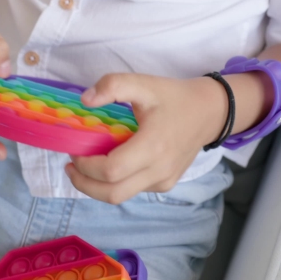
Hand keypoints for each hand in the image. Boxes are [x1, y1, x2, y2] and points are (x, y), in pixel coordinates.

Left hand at [66, 73, 228, 203]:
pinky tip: (109, 165)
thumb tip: (86, 100)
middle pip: (112, 194)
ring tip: (86, 166)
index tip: (74, 151)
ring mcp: (163, 181)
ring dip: (97, 186)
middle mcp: (159, 170)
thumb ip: (113, 85)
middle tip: (71, 167)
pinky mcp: (165, 184)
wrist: (208, 112)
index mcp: (152, 146)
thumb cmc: (174, 97)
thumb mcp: (143, 83)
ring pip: (121, 196)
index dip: (86, 166)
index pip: (111, 170)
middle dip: (84, 184)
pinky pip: (133, 190)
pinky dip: (115, 183)